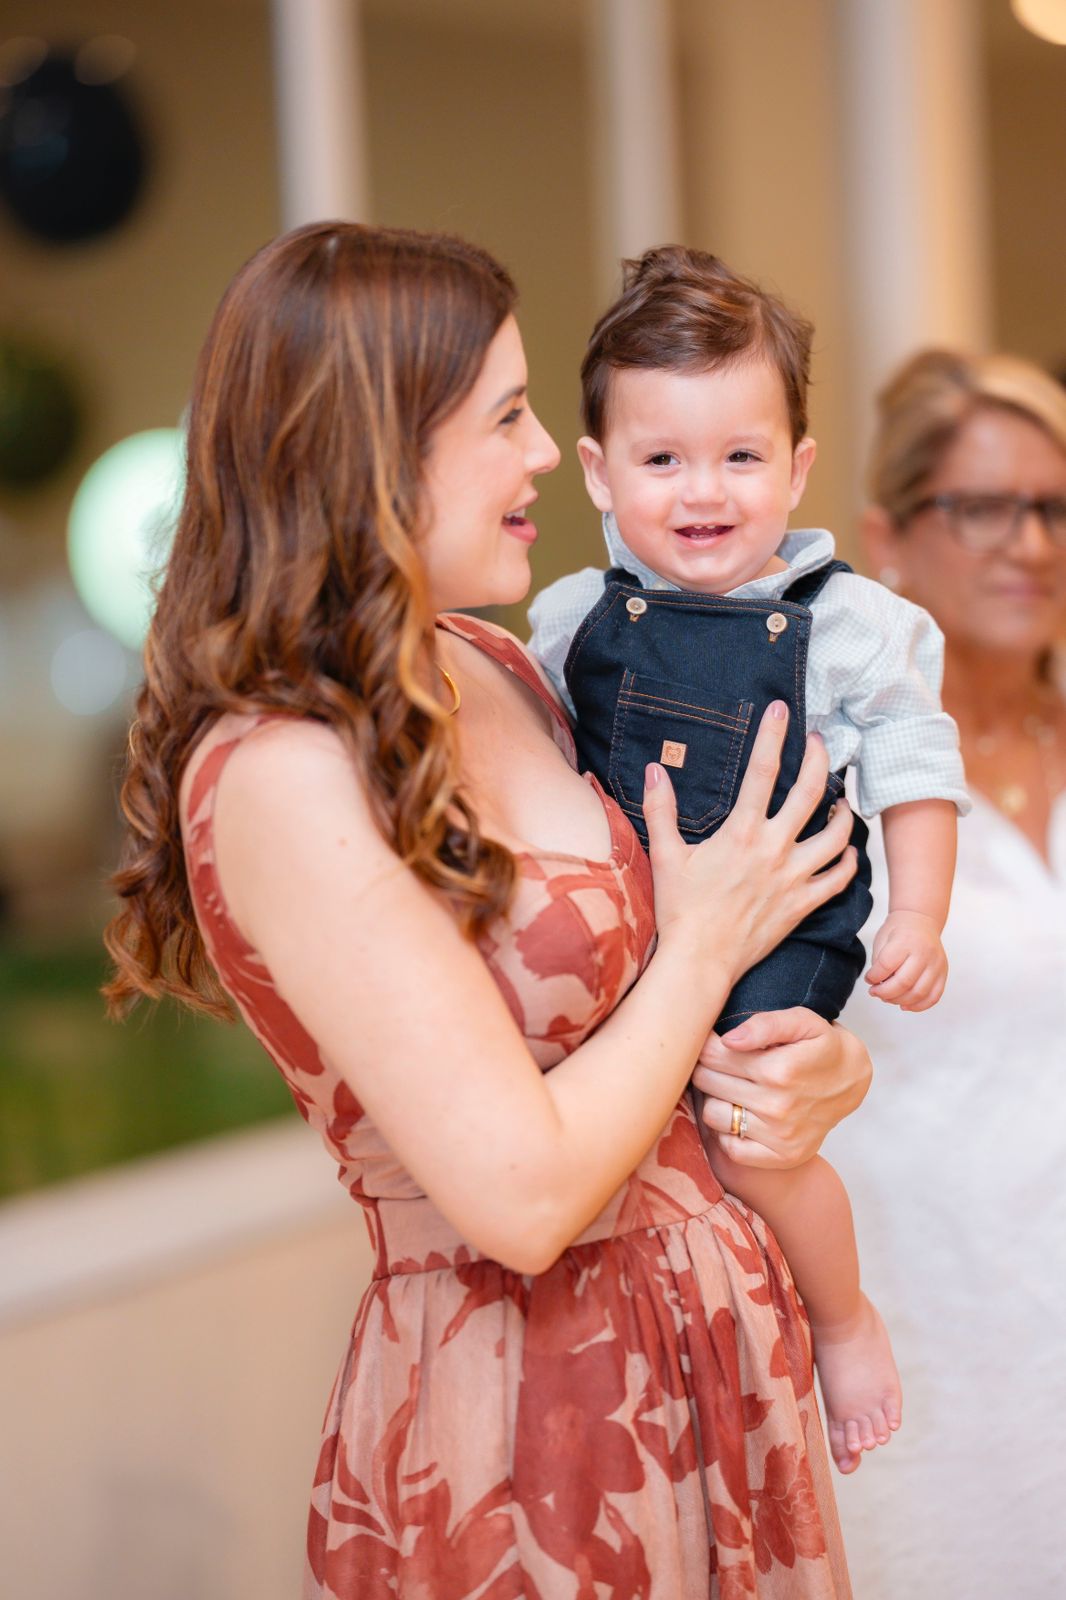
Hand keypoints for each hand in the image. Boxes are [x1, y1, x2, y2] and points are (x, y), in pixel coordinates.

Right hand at [642, 702, 856, 985]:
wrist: (700, 960)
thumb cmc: (680, 909)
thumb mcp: (666, 854)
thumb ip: (661, 809)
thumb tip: (654, 769)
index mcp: (741, 832)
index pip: (763, 771)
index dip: (774, 735)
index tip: (782, 710)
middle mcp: (775, 849)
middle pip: (811, 793)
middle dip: (820, 759)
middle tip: (820, 742)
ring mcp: (794, 877)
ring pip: (837, 835)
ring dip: (844, 811)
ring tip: (841, 798)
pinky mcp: (803, 905)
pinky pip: (839, 878)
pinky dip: (849, 861)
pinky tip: (848, 851)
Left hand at [691, 1008, 871, 1168]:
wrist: (852, 1080)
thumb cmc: (821, 1045)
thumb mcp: (802, 1021)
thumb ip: (765, 1024)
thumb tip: (729, 1040)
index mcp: (779, 1070)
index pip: (711, 1055)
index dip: (707, 1044)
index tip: (715, 1042)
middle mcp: (778, 1106)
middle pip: (707, 1082)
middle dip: (707, 1068)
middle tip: (722, 1063)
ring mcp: (780, 1136)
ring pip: (712, 1115)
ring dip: (716, 1098)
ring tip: (732, 1087)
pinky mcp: (781, 1156)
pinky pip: (731, 1148)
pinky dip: (730, 1131)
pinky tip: (743, 1113)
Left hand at [865, 910, 946, 1010]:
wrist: (921, 920)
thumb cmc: (899, 931)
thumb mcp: (883, 939)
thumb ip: (880, 963)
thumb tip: (879, 987)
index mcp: (905, 941)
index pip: (886, 965)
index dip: (873, 977)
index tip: (869, 979)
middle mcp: (924, 953)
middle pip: (903, 983)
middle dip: (884, 992)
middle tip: (875, 992)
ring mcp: (936, 964)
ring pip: (918, 993)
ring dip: (899, 1001)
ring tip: (887, 998)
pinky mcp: (943, 973)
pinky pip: (933, 997)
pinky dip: (918, 1006)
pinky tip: (904, 1005)